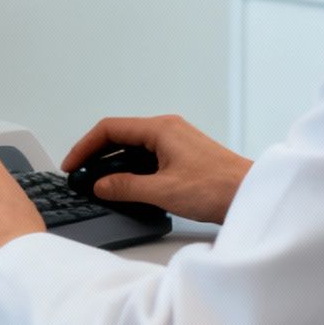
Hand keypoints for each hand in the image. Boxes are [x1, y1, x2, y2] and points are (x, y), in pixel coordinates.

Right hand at [63, 115, 251, 224]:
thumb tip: (102, 185)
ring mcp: (177, 143)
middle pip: (121, 137)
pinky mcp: (184, 157)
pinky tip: (128, 189)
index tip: (73, 165)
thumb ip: (126, 187)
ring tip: (101, 186)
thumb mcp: (163, 191)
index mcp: (161, 129)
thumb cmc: (217, 187)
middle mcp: (168, 130)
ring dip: (116, 166)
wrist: (250, 194)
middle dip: (98, 156)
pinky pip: (149, 158)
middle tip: (82, 176)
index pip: (110, 129)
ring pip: (135, 149)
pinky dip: (133, 171)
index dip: (86, 146)